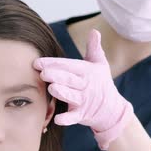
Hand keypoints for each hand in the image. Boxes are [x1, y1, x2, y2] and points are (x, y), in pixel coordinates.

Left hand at [34, 29, 133, 149]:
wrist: (112, 109)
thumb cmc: (101, 83)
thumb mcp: (100, 64)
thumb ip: (94, 48)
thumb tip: (95, 31)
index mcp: (87, 72)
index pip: (69, 65)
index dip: (54, 63)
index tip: (38, 62)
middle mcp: (86, 85)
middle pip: (70, 79)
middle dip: (56, 75)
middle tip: (43, 72)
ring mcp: (84, 101)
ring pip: (72, 96)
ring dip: (62, 92)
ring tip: (51, 88)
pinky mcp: (83, 115)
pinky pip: (74, 117)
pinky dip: (67, 119)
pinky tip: (57, 119)